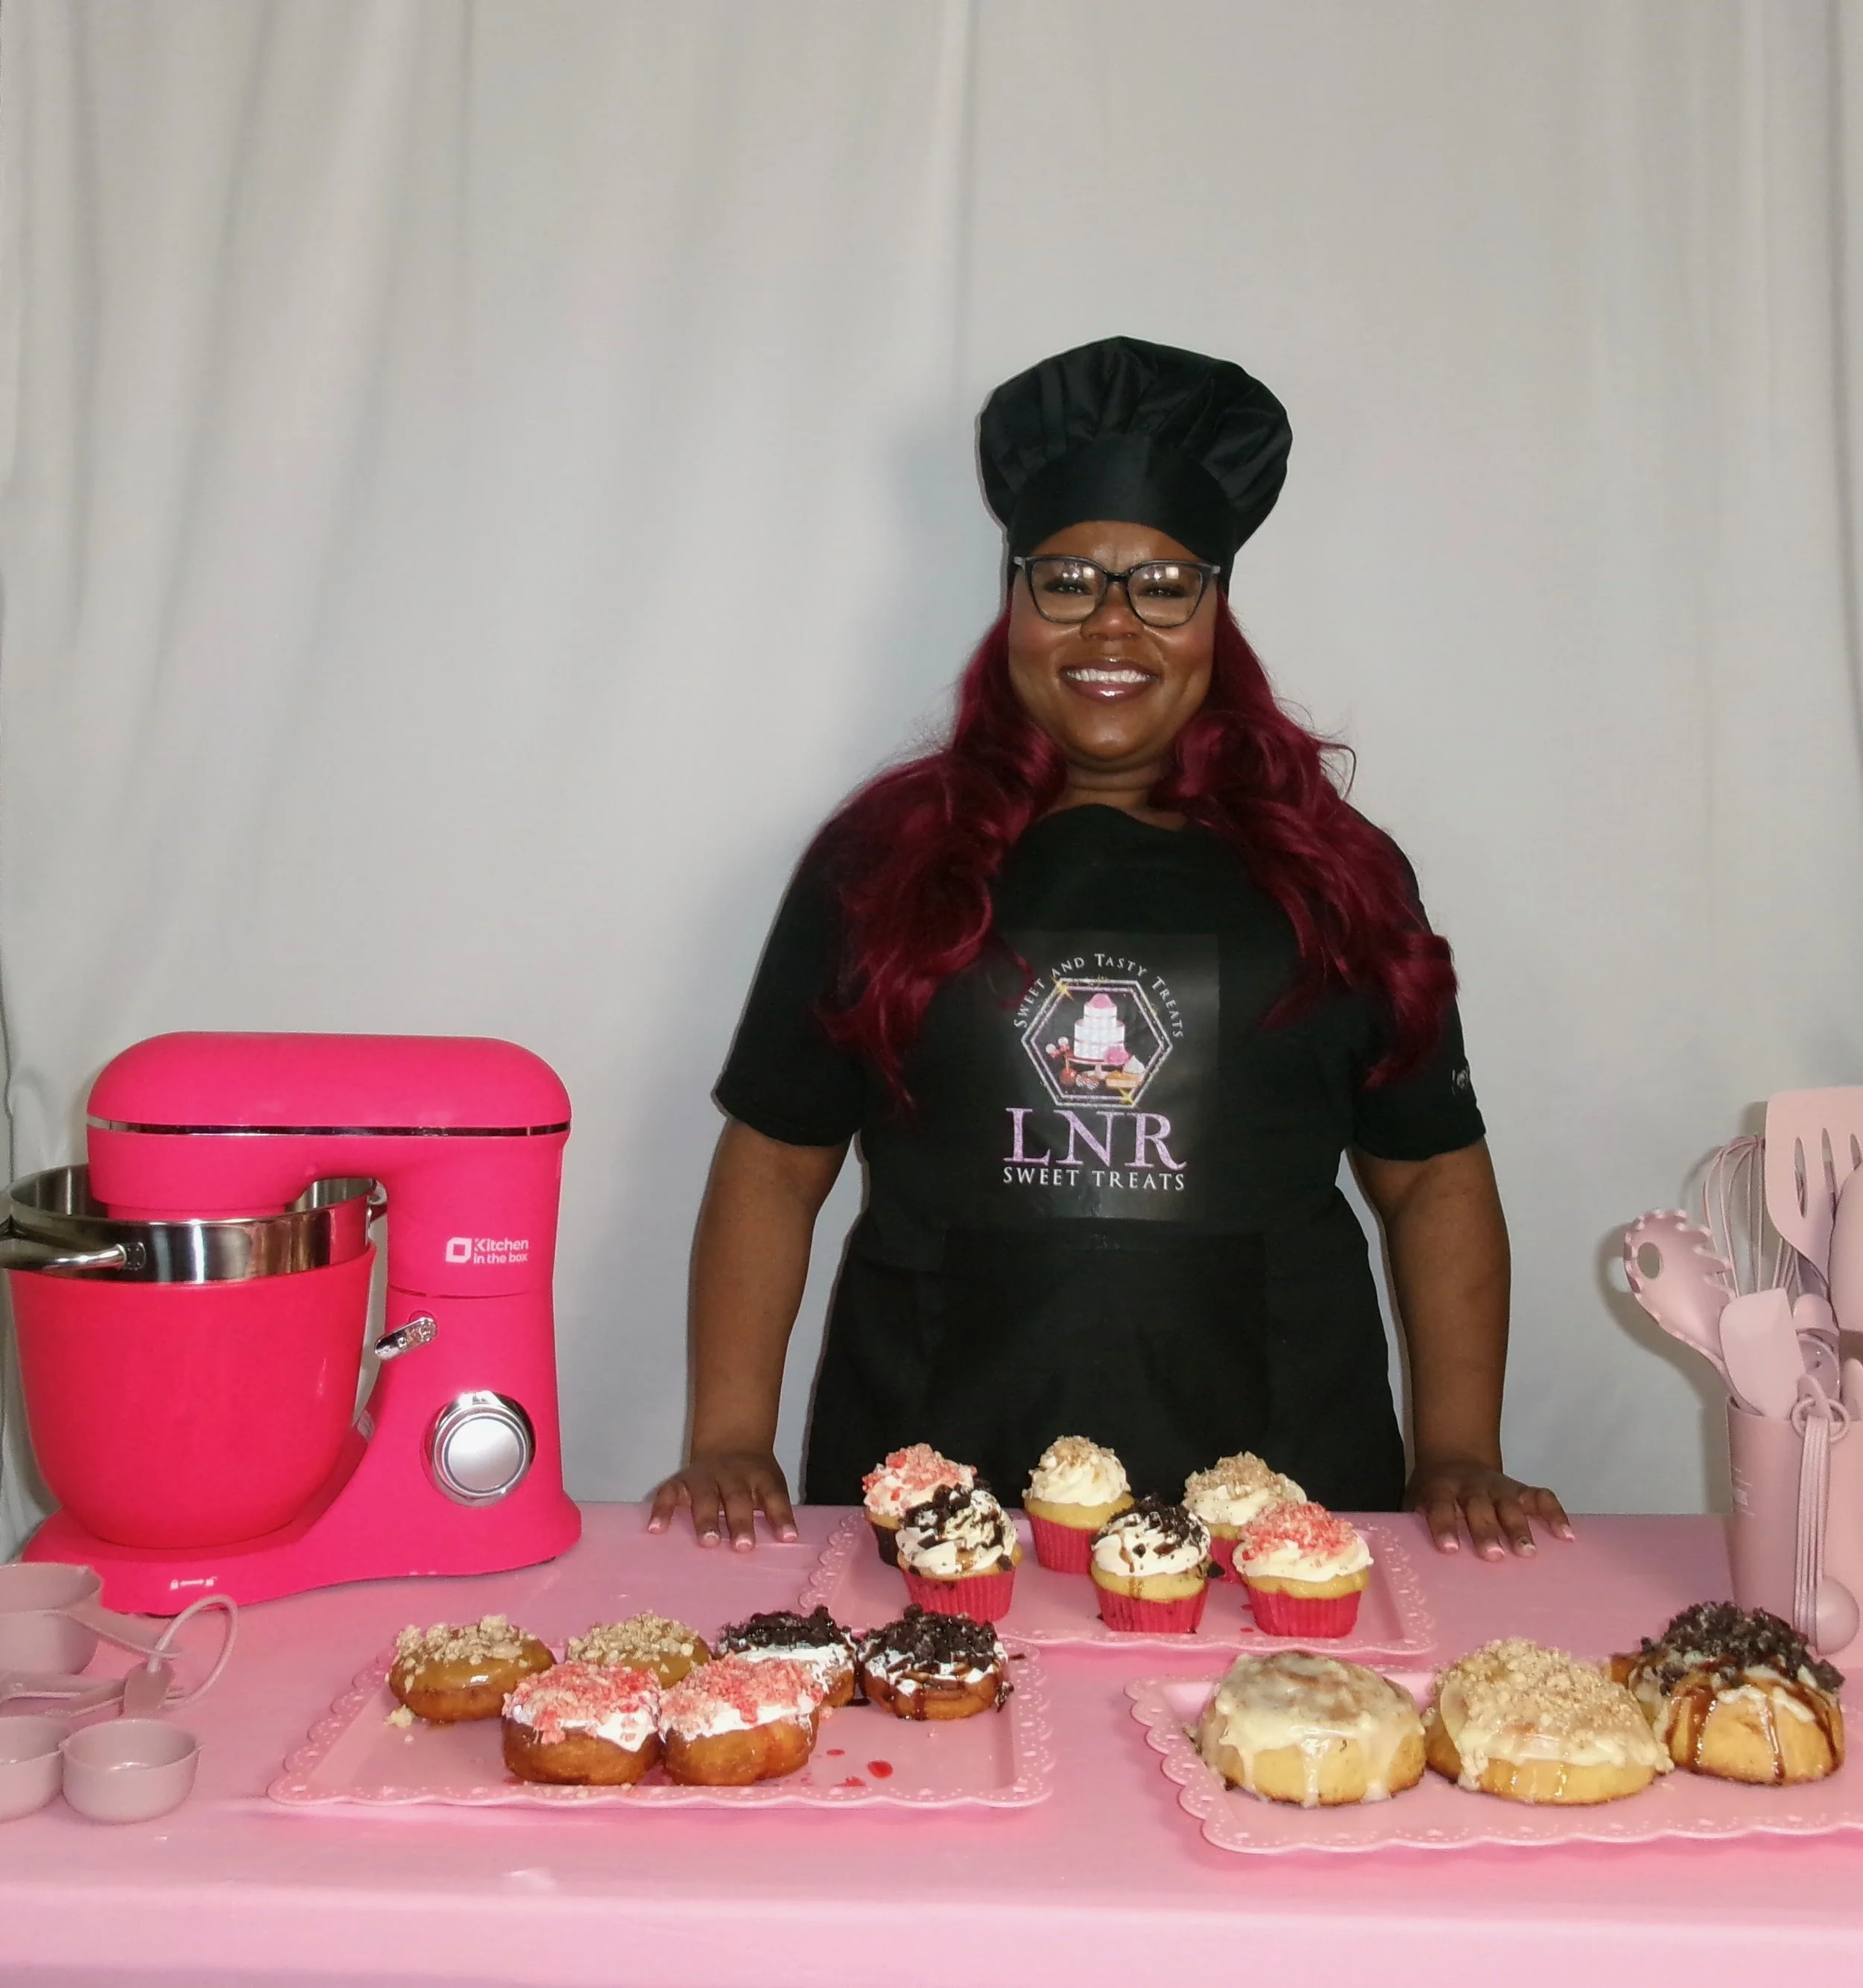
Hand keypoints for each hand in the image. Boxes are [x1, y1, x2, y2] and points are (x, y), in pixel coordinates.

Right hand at [647, 1449, 797, 1549]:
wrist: (732, 1443)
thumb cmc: (754, 1478)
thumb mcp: (772, 1485)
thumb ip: (776, 1511)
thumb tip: (787, 1543)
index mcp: (759, 1477)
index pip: (773, 1496)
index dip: (781, 1516)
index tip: (788, 1538)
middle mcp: (732, 1475)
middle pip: (737, 1497)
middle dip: (740, 1522)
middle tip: (743, 1547)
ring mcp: (704, 1476)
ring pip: (705, 1496)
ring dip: (706, 1519)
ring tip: (708, 1543)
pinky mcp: (680, 1481)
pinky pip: (668, 1493)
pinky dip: (661, 1510)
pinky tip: (656, 1530)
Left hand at [1404, 1458, 1572, 1559]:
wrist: (1453, 1459)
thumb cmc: (1434, 1495)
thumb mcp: (1416, 1502)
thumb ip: (1415, 1526)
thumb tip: (1409, 1562)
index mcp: (1440, 1489)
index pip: (1440, 1506)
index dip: (1444, 1525)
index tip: (1450, 1549)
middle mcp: (1471, 1486)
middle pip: (1479, 1507)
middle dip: (1486, 1531)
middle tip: (1494, 1556)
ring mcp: (1498, 1486)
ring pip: (1510, 1504)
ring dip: (1519, 1527)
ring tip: (1529, 1553)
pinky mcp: (1520, 1489)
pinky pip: (1540, 1497)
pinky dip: (1554, 1513)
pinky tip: (1566, 1536)